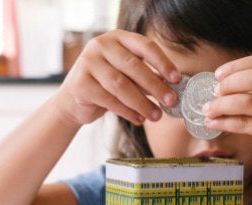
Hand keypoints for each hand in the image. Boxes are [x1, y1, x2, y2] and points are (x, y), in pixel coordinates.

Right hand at [55, 29, 179, 125]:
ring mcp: (88, 63)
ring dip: (142, 103)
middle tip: (171, 101)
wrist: (74, 99)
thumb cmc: (107, 84)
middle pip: (134, 66)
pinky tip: (139, 119)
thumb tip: (175, 88)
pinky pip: (109, 100)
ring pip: (121, 85)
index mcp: (118, 37)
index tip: (177, 79)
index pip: (145, 46)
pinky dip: (127, 112)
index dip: (163, 62)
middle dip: (155, 86)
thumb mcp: (129, 75)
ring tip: (156, 116)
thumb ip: (149, 77)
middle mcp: (101, 45)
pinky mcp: (80, 83)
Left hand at [203, 55, 251, 172]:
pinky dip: (225, 122)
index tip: (218, 75)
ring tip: (207, 110)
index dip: (235, 67)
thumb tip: (226, 82)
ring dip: (222, 105)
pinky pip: (246, 123)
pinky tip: (213, 123)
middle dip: (228, 84)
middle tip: (213, 93)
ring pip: (247, 102)